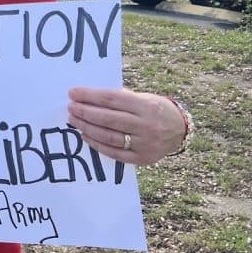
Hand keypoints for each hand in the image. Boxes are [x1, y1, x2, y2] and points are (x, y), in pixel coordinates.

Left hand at [67, 87, 185, 164]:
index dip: (89, 96)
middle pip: (108, 119)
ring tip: (74, 120)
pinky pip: (115, 153)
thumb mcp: (142, 97)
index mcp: (145, 105)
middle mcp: (146, 125)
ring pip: (109, 137)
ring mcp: (145, 144)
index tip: (72, 93)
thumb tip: (87, 97)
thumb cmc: (154, 109)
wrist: (181, 130)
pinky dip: (97, 144)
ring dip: (87, 128)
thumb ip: (119, 98)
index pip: (111, 99)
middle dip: (85, 112)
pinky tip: (85, 136)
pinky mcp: (143, 158)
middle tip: (70, 108)